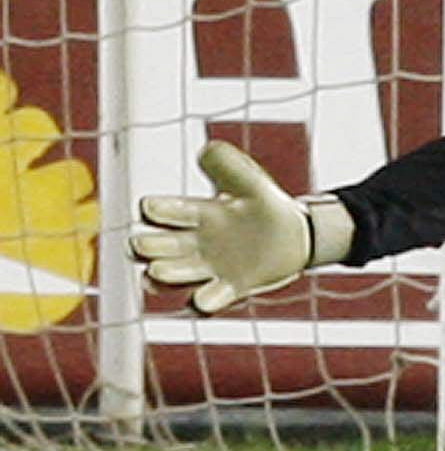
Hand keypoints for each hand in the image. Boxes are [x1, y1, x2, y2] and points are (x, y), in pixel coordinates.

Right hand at [131, 141, 353, 314]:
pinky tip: (201, 300)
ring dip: (166, 275)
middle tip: (142, 245)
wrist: (297, 234)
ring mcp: (210, 267)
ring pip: (177, 274)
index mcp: (196, 213)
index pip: (165, 212)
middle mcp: (195, 243)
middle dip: (148, 246)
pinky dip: (204, 301)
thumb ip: (229, 166)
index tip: (150, 207)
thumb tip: (207, 149)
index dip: (156, 210)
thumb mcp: (249, 182)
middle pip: (160, 246)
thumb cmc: (264, 205)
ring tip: (157, 272)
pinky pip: (210, 298)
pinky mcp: (231, 287)